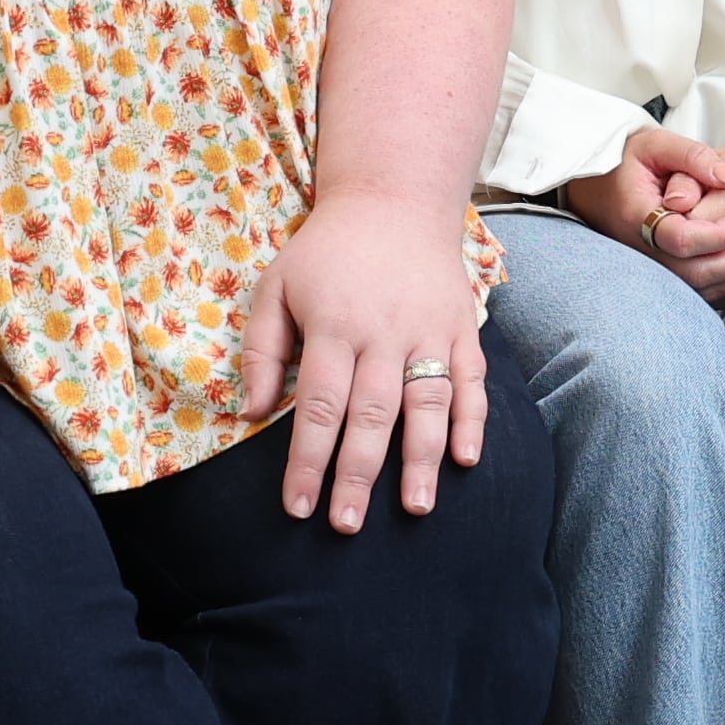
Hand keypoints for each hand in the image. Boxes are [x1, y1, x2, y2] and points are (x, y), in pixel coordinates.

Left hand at [250, 185, 488, 532]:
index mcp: (334, 325)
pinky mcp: (462, 329)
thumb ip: (262, 349)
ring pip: (427, 404)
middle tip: (345, 524)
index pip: (319, 405)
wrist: (394, 200)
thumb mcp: (276, 286)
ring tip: (413, 508)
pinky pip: (471, 381)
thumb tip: (253, 413)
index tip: (298, 507)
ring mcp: (429, 331)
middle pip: (372, 415)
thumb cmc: (326, 251)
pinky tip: (464, 460)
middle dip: (357, 474)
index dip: (308, 461)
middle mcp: (384, 332)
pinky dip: (471, 421)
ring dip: (420, 460)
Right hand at [565, 129, 724, 304]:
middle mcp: (639, 251)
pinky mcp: (658, 277)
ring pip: (697, 290)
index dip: (718, 234)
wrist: (594, 187)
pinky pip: (696, 294)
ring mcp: (647, 269)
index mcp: (635, 216)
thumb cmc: (626, 161)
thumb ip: (692, 155)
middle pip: (693, 274)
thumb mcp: (654, 143)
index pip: (681, 239)